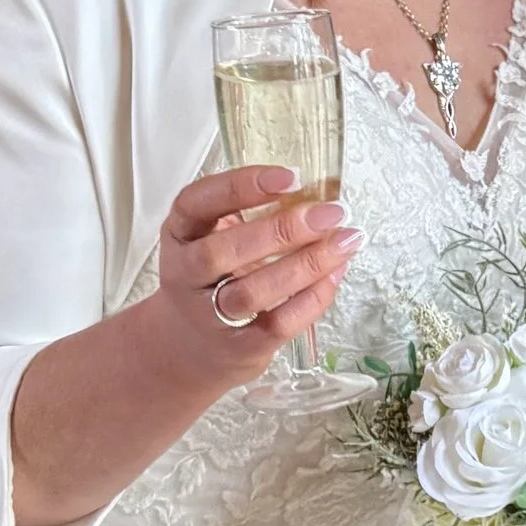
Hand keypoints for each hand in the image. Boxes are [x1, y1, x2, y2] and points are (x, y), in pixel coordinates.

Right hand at [155, 165, 358, 385]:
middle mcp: (185, 274)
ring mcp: (207, 315)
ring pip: (250, 292)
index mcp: (180, 234)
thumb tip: (318, 196)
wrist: (189, 349)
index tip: (290, 176)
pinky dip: (311, 299)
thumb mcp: (214, 238)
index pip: (196, 203)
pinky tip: (336, 274)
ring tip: (345, 242)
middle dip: (281, 230)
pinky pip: (277, 324)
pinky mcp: (238, 347)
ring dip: (304, 265)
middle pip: (222, 251)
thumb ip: (251, 216)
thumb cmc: (213, 280)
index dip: (240, 186)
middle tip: (329, 214)